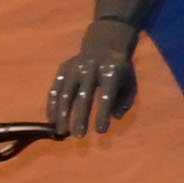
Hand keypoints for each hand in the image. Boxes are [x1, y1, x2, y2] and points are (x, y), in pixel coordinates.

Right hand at [44, 23, 147, 142]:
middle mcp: (91, 69)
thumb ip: (125, 102)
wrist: (104, 46)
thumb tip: (114, 117)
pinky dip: (53, 106)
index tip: (100, 131)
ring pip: (65, 93)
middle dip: (80, 117)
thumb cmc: (120, 72)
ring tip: (62, 132)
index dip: (103, 114)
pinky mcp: (63, 69)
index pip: (107, 95)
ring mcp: (74, 68)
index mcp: (111, 72)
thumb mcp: (130, 84)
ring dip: (62, 114)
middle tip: (79, 136)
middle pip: (83, 96)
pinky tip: (53, 121)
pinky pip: (55, 89)